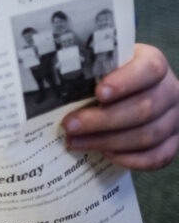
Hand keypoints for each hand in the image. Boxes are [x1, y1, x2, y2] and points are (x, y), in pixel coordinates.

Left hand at [63, 44, 178, 169]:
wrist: (133, 89)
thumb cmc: (110, 73)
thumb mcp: (104, 63)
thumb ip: (91, 69)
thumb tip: (55, 84)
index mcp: (154, 63)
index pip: (148, 70)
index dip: (124, 82)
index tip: (98, 93)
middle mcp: (170, 90)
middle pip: (143, 108)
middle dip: (102, 120)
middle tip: (70, 125)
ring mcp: (174, 118)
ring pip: (148, 135)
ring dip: (108, 141)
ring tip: (75, 142)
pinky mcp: (173, 141)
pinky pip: (159, 156)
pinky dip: (131, 159)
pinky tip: (105, 155)